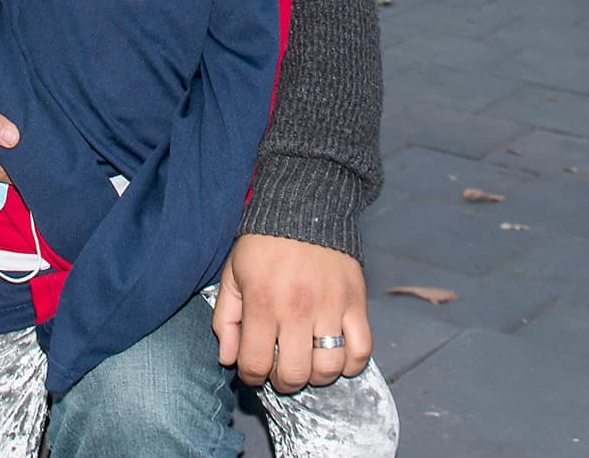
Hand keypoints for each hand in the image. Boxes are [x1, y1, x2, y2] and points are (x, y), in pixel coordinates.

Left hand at [212, 233, 370, 391]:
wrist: (303, 207)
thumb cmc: (262, 244)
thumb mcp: (232, 275)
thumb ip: (226, 319)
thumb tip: (228, 359)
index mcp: (263, 303)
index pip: (256, 364)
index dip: (251, 377)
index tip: (254, 370)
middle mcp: (297, 309)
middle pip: (294, 374)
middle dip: (283, 381)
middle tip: (281, 370)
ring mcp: (330, 308)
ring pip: (328, 368)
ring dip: (315, 376)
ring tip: (307, 362)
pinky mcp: (356, 303)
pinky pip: (362, 350)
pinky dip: (351, 364)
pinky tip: (336, 355)